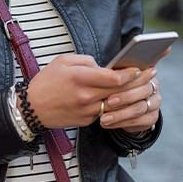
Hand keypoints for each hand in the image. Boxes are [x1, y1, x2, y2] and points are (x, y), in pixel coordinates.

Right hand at [26, 54, 140, 128]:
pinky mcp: (86, 121)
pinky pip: (104, 111)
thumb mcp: (63, 61)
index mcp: (80, 78)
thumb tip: (104, 66)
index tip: (140, 68)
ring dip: (129, 95)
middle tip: (151, 74)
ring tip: (141, 86)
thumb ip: (86, 61)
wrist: (31, 109)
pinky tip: (121, 98)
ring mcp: (87, 111)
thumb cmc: (46, 81)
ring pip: (115, 103)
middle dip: (137, 82)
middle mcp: (86, 96)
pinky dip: (113, 104)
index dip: (130, 73)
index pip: (113, 78)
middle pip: (119, 91)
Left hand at [98, 67, 160, 132]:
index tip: (109, 85)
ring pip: (139, 108)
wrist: (126, 108)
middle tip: (108, 102)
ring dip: (120, 114)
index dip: (126, 80)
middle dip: (124, 97)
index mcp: (145, 72)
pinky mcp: (152, 117)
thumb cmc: (117, 89)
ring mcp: (155, 103)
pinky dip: (122, 123)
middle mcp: (153, 87)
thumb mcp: (114, 79)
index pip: (139, 74)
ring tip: (104, 118)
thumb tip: (99, 71)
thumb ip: (112, 74)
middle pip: (143, 91)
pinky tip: (109, 124)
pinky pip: (139, 121)